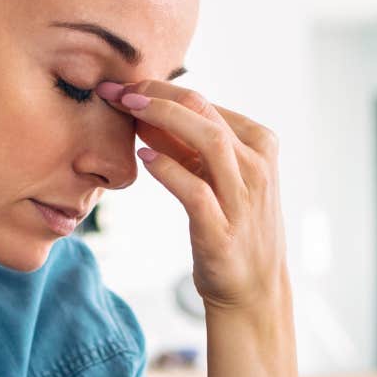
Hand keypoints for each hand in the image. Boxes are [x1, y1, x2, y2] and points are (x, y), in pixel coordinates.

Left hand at [96, 79, 287, 310]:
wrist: (254, 290)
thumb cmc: (232, 226)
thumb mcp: (217, 178)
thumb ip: (187, 147)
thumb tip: (145, 112)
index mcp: (259, 144)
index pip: (206, 102)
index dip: (161, 89)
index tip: (124, 86)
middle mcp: (256, 166)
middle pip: (204, 111)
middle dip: (156, 95)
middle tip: (117, 90)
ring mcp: (243, 198)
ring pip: (208, 140)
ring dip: (163, 118)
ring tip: (128, 110)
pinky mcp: (223, 231)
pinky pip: (196, 191)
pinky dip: (169, 169)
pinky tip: (144, 158)